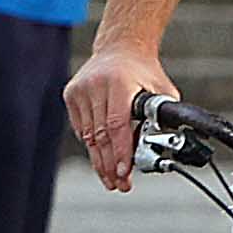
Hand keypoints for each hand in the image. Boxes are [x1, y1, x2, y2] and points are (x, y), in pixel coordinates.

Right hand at [66, 41, 173, 192]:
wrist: (119, 48)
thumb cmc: (143, 71)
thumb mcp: (162, 91)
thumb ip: (162, 117)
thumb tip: (162, 147)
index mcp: (118, 82)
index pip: (117, 124)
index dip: (120, 151)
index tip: (125, 171)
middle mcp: (95, 85)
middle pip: (101, 135)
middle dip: (111, 164)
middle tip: (120, 184)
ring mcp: (80, 90)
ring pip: (89, 136)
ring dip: (100, 160)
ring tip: (112, 179)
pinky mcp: (71, 95)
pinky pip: (81, 129)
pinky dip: (92, 145)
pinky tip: (102, 158)